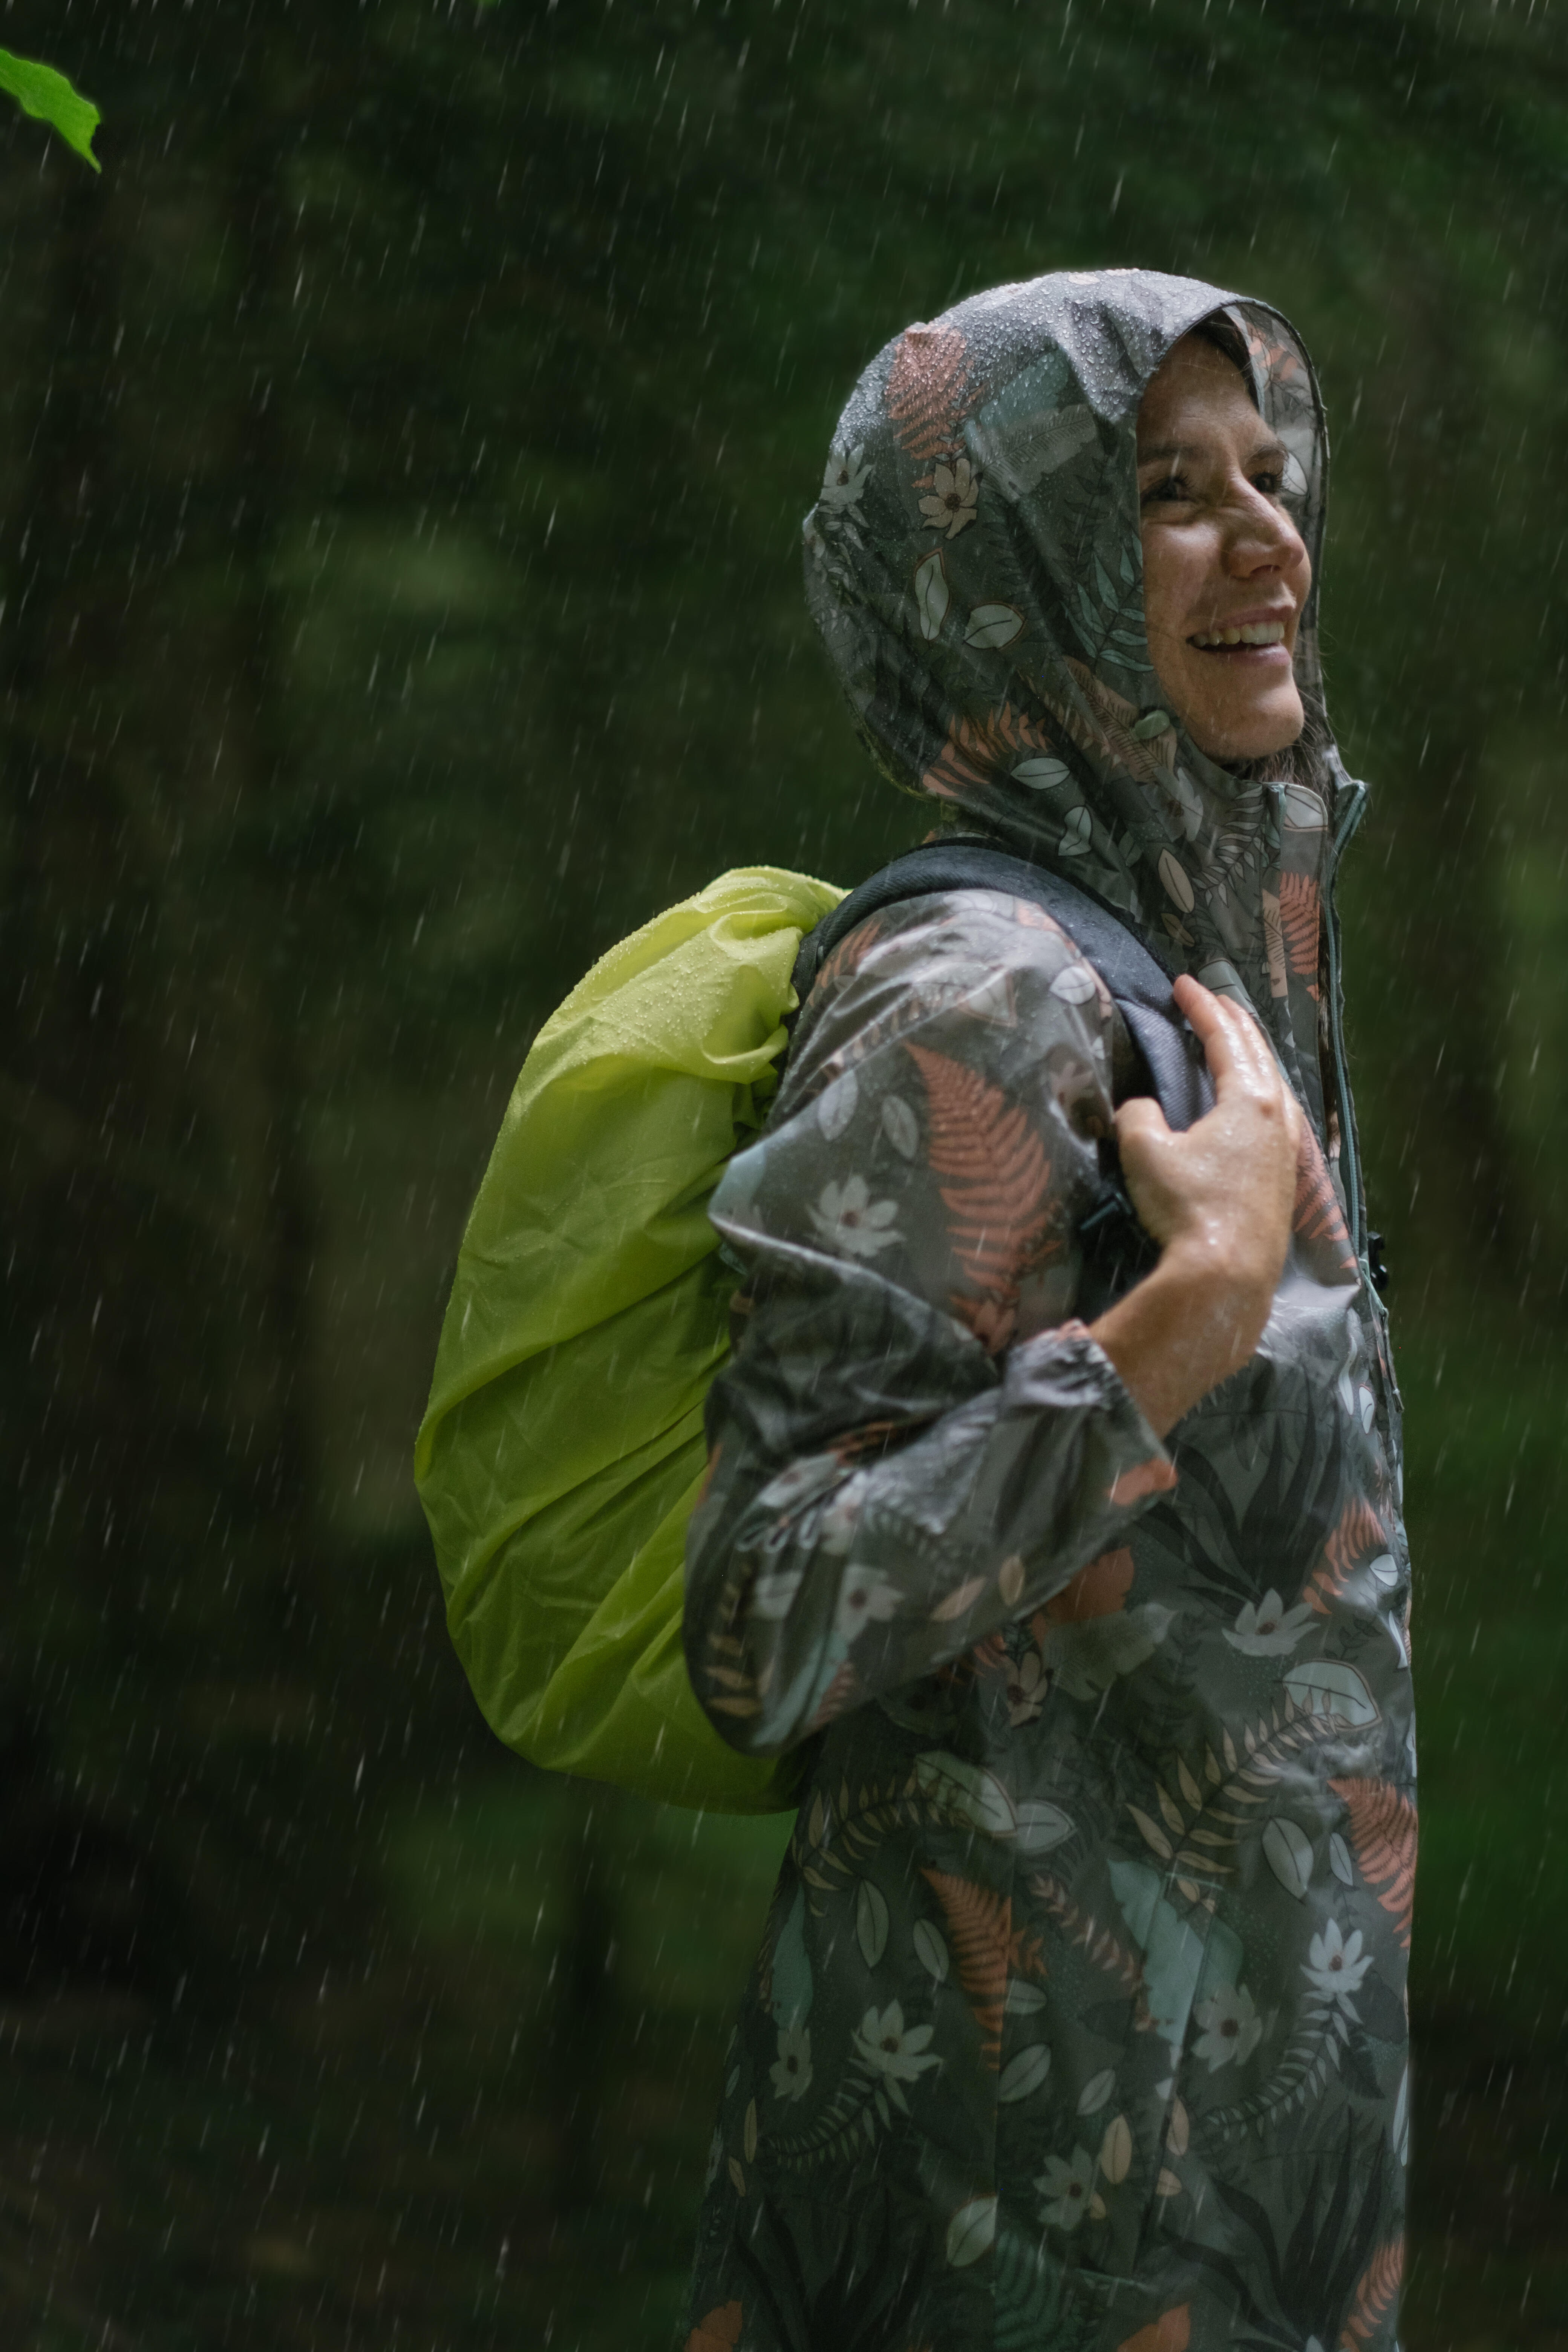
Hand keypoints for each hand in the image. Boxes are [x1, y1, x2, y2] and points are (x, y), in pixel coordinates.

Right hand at [1089, 976, 1302, 1436]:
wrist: (1227, 1276)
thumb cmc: (1188, 1208)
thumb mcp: (1145, 1151)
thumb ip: (1139, 1117)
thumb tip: (1143, 1110)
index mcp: (1249, 1099)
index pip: (1224, 1038)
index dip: (1201, 1007)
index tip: (1183, 985)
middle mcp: (1278, 1117)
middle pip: (1258, 1054)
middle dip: (1233, 1022)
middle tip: (1213, 1000)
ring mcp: (1287, 1151)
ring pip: (1275, 1085)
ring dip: (1253, 1058)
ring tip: (1237, 1045)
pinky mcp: (1284, 1181)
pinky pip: (1279, 1118)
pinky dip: (1264, 1095)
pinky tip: (1259, 1108)